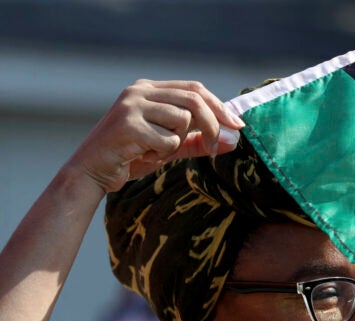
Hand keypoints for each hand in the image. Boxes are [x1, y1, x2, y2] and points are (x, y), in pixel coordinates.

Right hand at [67, 79, 244, 192]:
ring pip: (182, 120)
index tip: (237, 125)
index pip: (194, 88)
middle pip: (194, 99)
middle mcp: (139, 90)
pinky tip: (142, 157)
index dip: (219, 106)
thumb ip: (200, 141)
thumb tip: (234, 139)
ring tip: (155, 152)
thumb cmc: (132, 157)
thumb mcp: (171, 146)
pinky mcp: (127, 124)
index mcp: (149, 88)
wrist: (92, 172)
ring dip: (177, 144)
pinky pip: (167, 140)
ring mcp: (131, 104)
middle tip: (214, 148)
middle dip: (212, 125)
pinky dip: (162, 154)